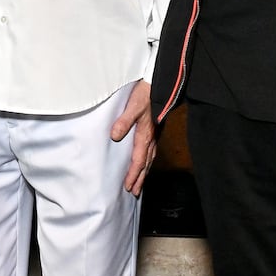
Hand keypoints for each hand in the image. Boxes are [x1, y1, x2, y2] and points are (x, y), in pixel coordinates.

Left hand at [110, 81, 154, 195]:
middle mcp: (151, 138)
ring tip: (140, 182)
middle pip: (146, 163)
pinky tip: (146, 160)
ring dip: (145, 171)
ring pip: (150, 158)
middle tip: (135, 192)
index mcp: (145, 135)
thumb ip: (124, 121)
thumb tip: (114, 136)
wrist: (160, 83)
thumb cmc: (145, 94)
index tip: (129, 187)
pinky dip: (148, 160)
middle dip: (140, 178)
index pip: (139, 160)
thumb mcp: (133, 106)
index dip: (134, 174)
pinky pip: (152, 150)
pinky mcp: (155, 129)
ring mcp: (155, 134)